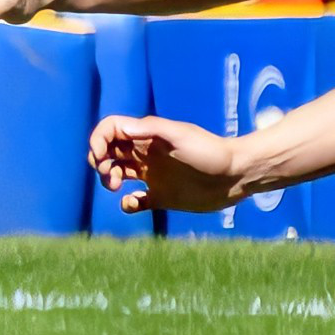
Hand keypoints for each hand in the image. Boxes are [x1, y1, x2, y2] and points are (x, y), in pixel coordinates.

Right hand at [90, 113, 244, 213]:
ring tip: (118, 188)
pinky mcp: (161, 197)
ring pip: (117, 174)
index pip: (110, 130)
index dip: (97, 140)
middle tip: (113, 176)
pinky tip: (135, 203)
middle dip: (100, 163)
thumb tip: (120, 130)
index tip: (101, 157)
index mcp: (147, 137)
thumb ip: (150, 130)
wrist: (237, 175)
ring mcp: (153, 176)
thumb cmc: (209, 151)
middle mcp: (146, 155)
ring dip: (109, 180)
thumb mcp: (180, 135)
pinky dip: (128, 204)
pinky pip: (135, 201)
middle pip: (108, 152)